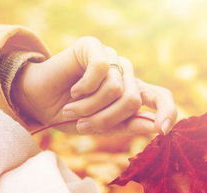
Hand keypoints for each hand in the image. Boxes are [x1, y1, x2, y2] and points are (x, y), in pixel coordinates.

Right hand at [13, 36, 176, 134]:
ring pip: (116, 89)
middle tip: (83, 126)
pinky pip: (100, 70)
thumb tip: (155, 126)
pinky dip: (85, 87)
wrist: (38, 102)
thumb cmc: (70, 116)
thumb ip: (127, 125)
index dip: (168, 111)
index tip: (163, 130)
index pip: (161, 97)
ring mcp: (111, 59)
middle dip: (106, 119)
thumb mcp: (100, 128)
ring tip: (72, 109)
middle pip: (132, 100)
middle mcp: (125, 74)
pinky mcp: (94, 47)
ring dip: (90, 107)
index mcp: (131, 93)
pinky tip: (74, 90)